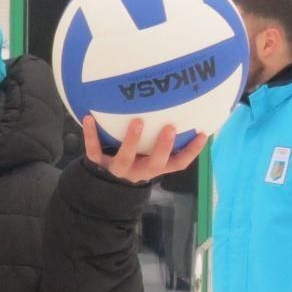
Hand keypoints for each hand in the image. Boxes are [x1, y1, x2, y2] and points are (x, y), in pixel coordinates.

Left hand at [81, 117, 208, 182]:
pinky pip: (94, 151)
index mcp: (154, 167)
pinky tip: (88, 118)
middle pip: (154, 164)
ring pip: (125, 159)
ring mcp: (118, 169)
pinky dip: (90, 135)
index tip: (202, 133)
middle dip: (163, 148)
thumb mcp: (148, 153)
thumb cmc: (133, 158)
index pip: (178, 164)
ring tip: (137, 122)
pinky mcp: (97, 164)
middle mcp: (139, 170)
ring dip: (131, 141)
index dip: (191, 152)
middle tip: (170, 128)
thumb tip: (182, 108)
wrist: (100, 182)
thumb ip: (161, 137)